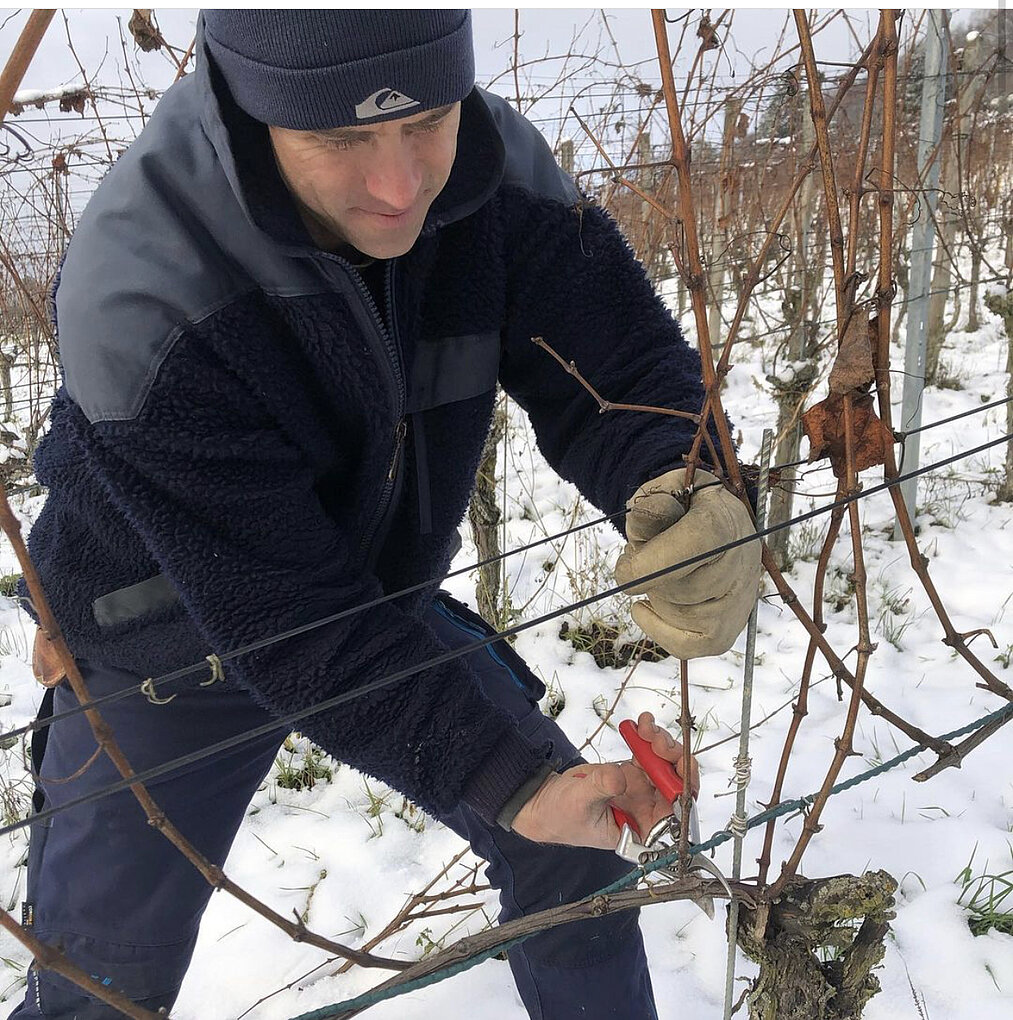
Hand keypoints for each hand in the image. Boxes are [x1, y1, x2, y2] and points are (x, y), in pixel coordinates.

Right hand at [511, 713, 698, 849]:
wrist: (544, 801)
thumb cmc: (560, 816)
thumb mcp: (579, 803)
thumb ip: (600, 788)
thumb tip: (621, 777)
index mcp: (642, 830)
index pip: (675, 815)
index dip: (683, 792)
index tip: (677, 770)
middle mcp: (647, 810)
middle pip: (677, 785)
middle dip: (674, 760)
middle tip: (658, 742)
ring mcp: (641, 789)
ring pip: (666, 765)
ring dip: (661, 743)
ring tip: (646, 727)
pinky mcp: (631, 772)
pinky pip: (649, 753)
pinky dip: (648, 736)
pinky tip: (642, 724)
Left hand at [614, 467, 760, 658]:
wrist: (719, 524)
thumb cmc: (685, 508)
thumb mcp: (668, 490)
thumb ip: (653, 503)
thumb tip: (643, 519)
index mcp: (723, 522)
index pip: (689, 550)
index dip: (645, 565)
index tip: (624, 566)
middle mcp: (740, 563)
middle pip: (676, 588)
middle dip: (648, 577)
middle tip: (645, 558)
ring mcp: (739, 600)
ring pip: (677, 616)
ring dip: (657, 598)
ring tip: (660, 574)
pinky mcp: (729, 628)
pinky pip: (688, 646)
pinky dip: (660, 631)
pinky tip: (646, 608)